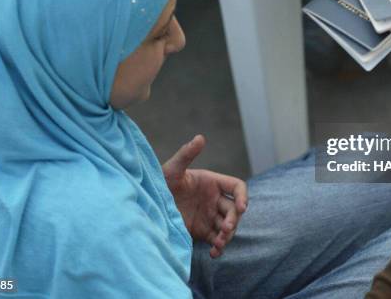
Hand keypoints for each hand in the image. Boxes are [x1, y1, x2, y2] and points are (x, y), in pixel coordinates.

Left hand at [162, 135, 247, 257]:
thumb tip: (200, 137)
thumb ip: (186, 154)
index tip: (242, 207)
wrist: (147, 207)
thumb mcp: (171, 170)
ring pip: (228, 227)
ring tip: (218, 243)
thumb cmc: (159, 184)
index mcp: (212, 183)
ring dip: (228, 236)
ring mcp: (209, 216)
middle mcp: (214, 199)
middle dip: (234, 220)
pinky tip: (213, 253)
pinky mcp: (203, 231)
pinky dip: (218, 248)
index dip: (243, 196)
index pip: (237, 188)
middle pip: (234, 210)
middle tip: (225, 229)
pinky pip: (217, 241)